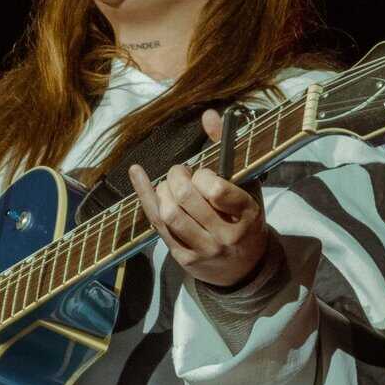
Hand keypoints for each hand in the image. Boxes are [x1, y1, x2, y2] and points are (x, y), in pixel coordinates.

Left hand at [129, 108, 268, 288]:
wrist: (243, 269)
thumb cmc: (244, 221)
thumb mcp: (247, 186)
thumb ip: (227, 149)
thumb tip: (209, 115)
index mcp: (246, 215)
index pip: (217, 190)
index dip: (203, 175)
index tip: (203, 173)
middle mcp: (225, 235)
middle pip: (187, 199)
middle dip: (177, 176)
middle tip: (180, 172)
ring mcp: (203, 249)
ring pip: (169, 213)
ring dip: (162, 189)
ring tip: (169, 184)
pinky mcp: (183, 258)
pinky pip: (157, 225)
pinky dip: (144, 196)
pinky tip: (137, 174)